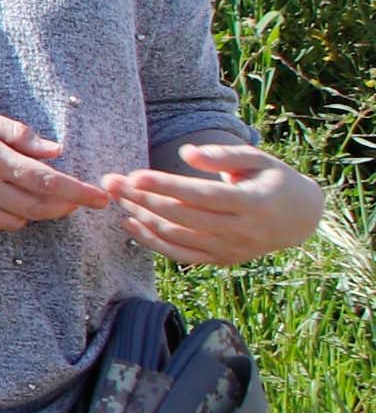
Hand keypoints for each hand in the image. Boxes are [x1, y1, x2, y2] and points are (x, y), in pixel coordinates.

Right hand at [0, 100, 114, 232]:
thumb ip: (17, 133)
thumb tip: (55, 150)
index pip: (46, 181)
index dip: (78, 192)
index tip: (100, 197)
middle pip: (38, 207)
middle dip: (65, 206)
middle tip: (79, 199)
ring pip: (18, 221)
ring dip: (38, 213)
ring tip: (44, 198)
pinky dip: (11, 219)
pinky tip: (12, 203)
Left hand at [103, 138, 323, 266]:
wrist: (300, 218)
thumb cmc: (274, 180)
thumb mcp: (258, 160)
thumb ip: (223, 155)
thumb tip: (186, 152)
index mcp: (253, 203)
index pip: (201, 195)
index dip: (166, 186)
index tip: (134, 174)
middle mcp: (241, 231)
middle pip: (182, 217)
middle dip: (143, 199)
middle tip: (111, 182)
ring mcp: (230, 249)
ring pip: (177, 237)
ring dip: (142, 217)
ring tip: (117, 197)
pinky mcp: (220, 260)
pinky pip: (180, 255)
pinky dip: (152, 242)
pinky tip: (129, 224)